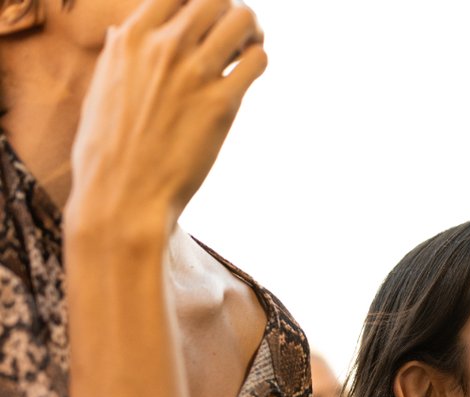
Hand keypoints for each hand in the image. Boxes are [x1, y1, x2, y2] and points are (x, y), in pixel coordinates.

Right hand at [68, 0, 267, 232]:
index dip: (196, 1)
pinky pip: (257, 61)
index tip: (203, 19)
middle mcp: (163, 47)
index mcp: (129, 38)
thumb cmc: (107, 150)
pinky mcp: (221, 104)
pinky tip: (250, 74)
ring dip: (253, 30)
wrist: (121, 196)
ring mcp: (193, 74)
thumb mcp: (100, 90)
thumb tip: (121, 32)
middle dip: (231, 11)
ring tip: (249, 50)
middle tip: (236, 35)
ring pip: (242, 20)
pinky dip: (260, 60)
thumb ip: (117, 56)